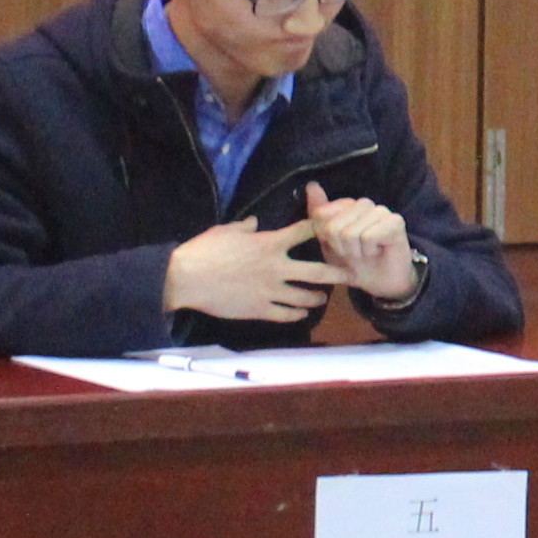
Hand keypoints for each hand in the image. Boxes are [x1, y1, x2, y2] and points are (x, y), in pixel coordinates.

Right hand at [166, 215, 347, 325]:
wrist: (187, 279)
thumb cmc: (204, 250)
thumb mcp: (225, 231)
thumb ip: (244, 227)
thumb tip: (255, 222)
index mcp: (269, 244)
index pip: (303, 232)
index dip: (321, 227)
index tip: (334, 226)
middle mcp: (277, 268)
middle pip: (317, 271)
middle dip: (337, 273)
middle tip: (350, 275)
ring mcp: (270, 291)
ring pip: (305, 297)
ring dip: (317, 298)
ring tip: (323, 299)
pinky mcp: (260, 310)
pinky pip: (286, 314)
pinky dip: (297, 315)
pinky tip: (302, 315)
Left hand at [293, 184, 419, 307]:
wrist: (380, 283)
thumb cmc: (354, 263)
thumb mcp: (328, 243)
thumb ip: (318, 215)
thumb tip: (311, 185)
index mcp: (347, 206)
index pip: (320, 214)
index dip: (325, 238)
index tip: (337, 247)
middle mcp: (364, 204)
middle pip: (334, 226)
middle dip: (341, 248)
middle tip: (355, 253)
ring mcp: (381, 211)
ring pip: (351, 233)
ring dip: (356, 251)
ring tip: (366, 253)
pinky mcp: (395, 221)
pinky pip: (368, 236)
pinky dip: (369, 250)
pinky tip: (378, 251)